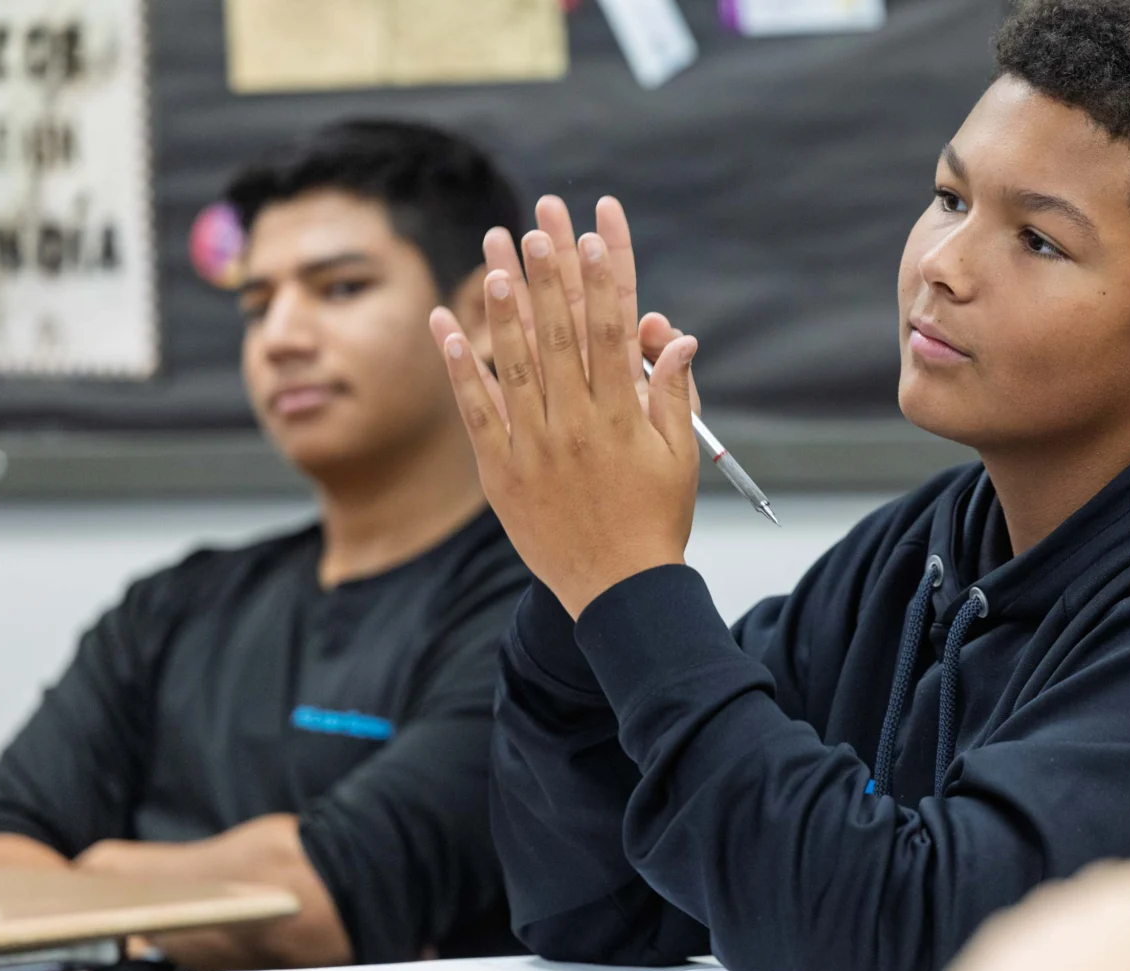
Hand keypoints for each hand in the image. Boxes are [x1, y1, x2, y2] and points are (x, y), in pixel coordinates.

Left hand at [430, 227, 700, 618]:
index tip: (596, 232)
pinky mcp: (502, 472)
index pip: (614, 330)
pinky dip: (463, 370)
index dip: (606, 277)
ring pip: (517, 363)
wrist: (618, 591)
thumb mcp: (680, 456)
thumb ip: (674, 394)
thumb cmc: (655, 519)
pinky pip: (478, 412)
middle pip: (561, 333)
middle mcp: (578, 423)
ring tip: (498, 256)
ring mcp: (536, 446)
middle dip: (552, 272)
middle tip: (541, 221)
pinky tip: (448, 327)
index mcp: (624, 415)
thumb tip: (679, 337)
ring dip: (506, 307)